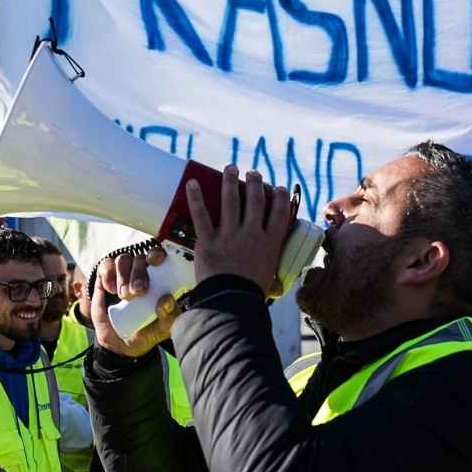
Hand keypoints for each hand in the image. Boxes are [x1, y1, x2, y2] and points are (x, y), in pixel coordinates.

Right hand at [90, 247, 179, 357]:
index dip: (157, 254)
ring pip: (123, 260)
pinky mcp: (106, 277)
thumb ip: (169, 316)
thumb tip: (167, 300)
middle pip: (140, 258)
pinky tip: (110, 290)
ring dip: (124, 276)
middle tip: (138, 291)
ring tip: (124, 296)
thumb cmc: (147, 330)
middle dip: (139, 273)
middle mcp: (141, 271)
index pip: (159, 256)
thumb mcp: (162, 328)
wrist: (121, 343)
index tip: (155, 262)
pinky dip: (108, 275)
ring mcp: (122, 273)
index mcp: (159, 278)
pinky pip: (106, 265)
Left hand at [186, 166, 289, 293]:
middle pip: (255, 200)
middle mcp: (252, 234)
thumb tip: (278, 279)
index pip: (279, 212)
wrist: (232, 303)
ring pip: (231, 200)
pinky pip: (201, 215)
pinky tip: (192, 182)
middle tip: (252, 173)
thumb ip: (271, 267)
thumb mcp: (270, 276)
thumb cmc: (251, 294)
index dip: (279, 196)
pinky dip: (195, 198)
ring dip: (230, 181)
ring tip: (230, 168)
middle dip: (254, 182)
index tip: (277, 188)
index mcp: (270, 242)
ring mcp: (230, 235)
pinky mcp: (208, 241)